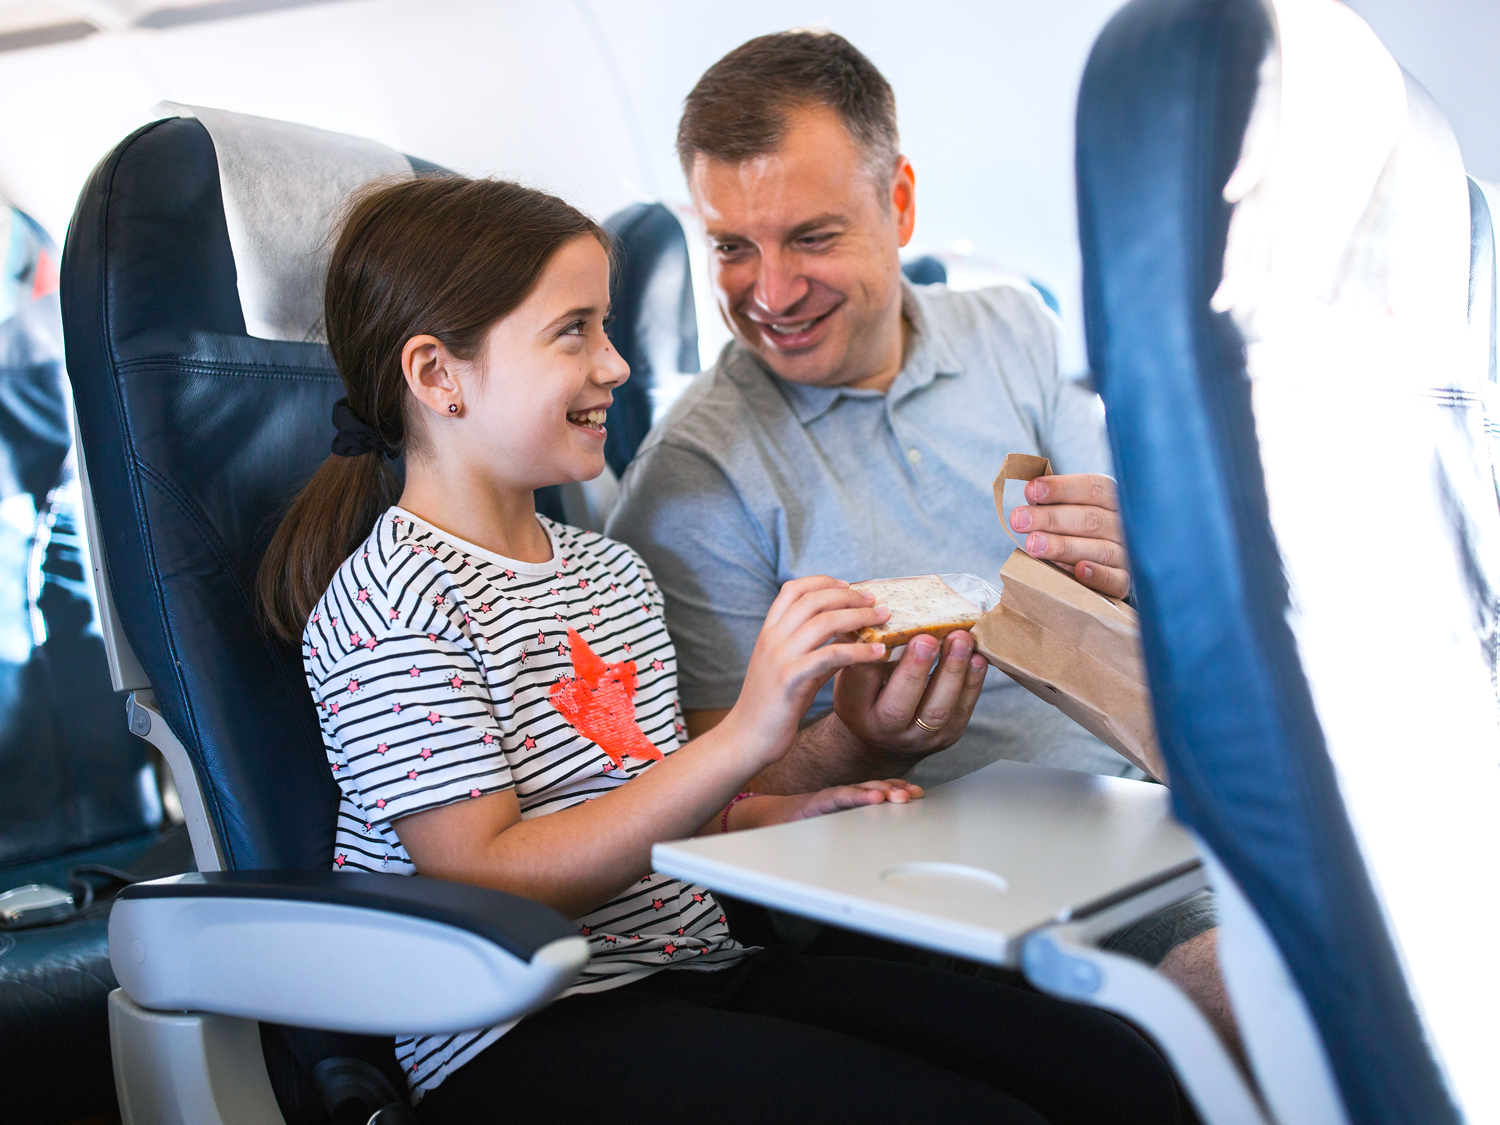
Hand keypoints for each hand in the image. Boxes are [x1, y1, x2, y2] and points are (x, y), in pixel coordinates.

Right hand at [723, 576, 889, 770]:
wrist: (745, 739)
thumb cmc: (772, 706)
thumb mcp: (789, 668)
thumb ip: (814, 649)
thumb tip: (849, 636)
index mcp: (768, 631)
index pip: (793, 589)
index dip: (824, 582)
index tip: (850, 586)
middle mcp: (772, 639)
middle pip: (814, 600)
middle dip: (849, 596)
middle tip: (875, 600)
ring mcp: (780, 658)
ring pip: (824, 622)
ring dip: (859, 616)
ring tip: (883, 619)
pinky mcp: (791, 681)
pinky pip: (831, 656)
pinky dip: (859, 651)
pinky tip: (878, 654)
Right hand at [729, 780, 924, 829]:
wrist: (763, 819)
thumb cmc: (797, 824)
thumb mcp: (831, 825)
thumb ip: (851, 822)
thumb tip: (880, 828)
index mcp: (846, 801)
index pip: (876, 791)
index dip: (898, 789)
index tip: (919, 794)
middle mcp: (840, 796)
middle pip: (874, 789)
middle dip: (897, 790)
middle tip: (916, 795)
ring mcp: (828, 798)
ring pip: (860, 791)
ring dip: (883, 791)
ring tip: (901, 796)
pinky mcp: (814, 803)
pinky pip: (838, 798)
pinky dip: (857, 796)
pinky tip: (872, 797)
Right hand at [832, 629, 987, 769]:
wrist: (885, 738)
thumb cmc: (868, 694)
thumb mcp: (853, 674)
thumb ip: (860, 649)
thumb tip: (870, 609)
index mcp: (854, 710)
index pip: (860, 682)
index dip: (873, 659)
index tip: (884, 632)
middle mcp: (884, 729)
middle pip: (899, 705)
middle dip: (916, 669)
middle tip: (927, 638)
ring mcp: (919, 737)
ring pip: (937, 709)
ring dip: (952, 672)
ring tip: (961, 639)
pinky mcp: (948, 735)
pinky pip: (963, 710)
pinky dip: (972, 682)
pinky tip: (977, 657)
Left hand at [1008, 473, 1129, 597]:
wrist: (1104, 568)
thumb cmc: (1079, 532)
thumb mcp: (1069, 510)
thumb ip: (1052, 502)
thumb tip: (1030, 492)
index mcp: (1111, 499)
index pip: (1092, 488)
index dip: (1061, 488)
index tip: (1031, 491)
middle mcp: (1122, 524)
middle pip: (1090, 518)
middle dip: (1050, 518)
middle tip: (1018, 520)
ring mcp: (1125, 553)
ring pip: (1099, 549)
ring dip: (1064, 546)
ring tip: (1032, 545)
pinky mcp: (1123, 581)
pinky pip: (1115, 579)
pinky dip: (1098, 575)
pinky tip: (1079, 571)